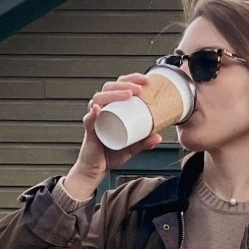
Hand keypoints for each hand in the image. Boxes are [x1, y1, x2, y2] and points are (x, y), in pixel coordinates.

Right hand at [64, 74, 162, 199]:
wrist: (96, 169)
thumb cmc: (110, 153)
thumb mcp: (131, 147)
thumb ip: (144, 142)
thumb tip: (159, 136)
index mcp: (111, 108)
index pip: (118, 86)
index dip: (130, 79)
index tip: (145, 80)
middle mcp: (101, 110)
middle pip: (108, 88)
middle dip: (124, 83)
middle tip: (139, 88)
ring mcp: (94, 119)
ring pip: (99, 99)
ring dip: (114, 94)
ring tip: (128, 95)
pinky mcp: (89, 131)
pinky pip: (89, 119)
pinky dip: (93, 113)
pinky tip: (99, 109)